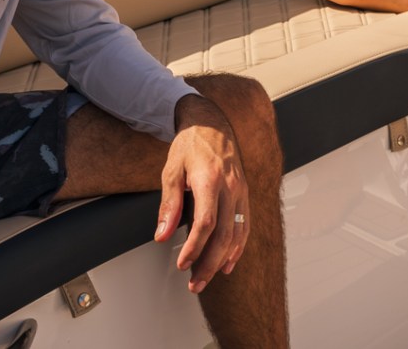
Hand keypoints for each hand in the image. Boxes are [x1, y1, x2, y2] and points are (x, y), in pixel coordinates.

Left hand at [159, 94, 248, 292]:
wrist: (211, 123)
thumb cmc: (189, 146)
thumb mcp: (170, 171)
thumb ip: (169, 205)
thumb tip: (162, 236)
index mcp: (210, 180)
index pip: (205, 223)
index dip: (194, 248)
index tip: (182, 264)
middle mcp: (231, 187)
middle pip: (224, 235)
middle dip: (209, 263)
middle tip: (195, 283)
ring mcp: (241, 190)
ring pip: (237, 233)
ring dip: (223, 259)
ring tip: (207, 278)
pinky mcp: (244, 193)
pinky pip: (245, 224)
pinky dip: (238, 246)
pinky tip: (228, 261)